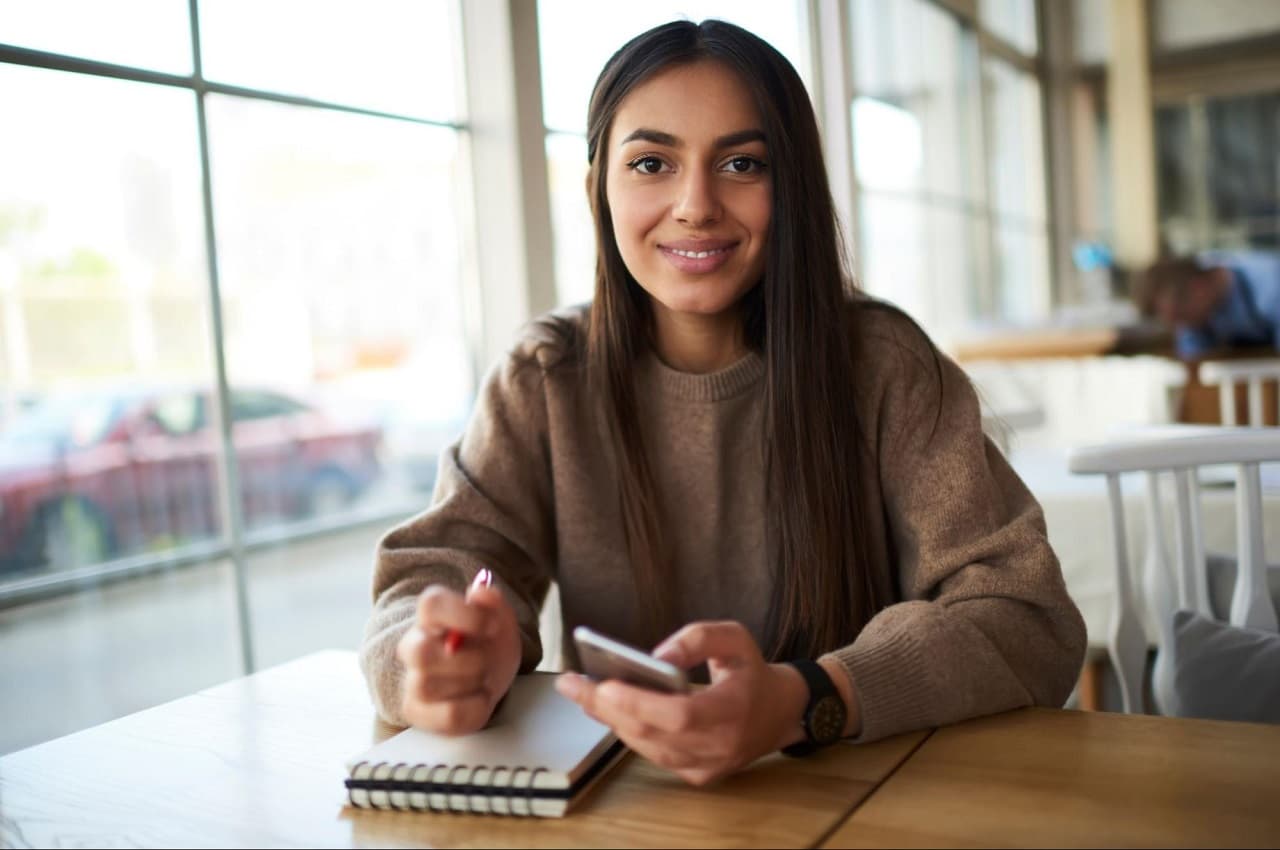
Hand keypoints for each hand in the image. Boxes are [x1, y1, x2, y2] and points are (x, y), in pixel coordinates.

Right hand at [395, 573, 521, 734]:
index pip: (430, 605)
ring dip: (469, 683)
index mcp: (432, 617)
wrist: (487, 675)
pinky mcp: (420, 712)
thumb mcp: (498, 617)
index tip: (492, 626)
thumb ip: (492, 601)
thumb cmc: (488, 644)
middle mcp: (414, 648)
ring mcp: (413, 682)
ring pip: (426, 686)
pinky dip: (475, 708)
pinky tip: (480, 697)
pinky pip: (447, 716)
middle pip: (421, 653)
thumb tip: (480, 591)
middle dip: (467, 659)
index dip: (464, 615)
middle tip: (487, 659)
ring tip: (483, 678)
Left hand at [555, 621, 809, 785]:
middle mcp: (720, 746)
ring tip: (579, 691)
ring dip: (609, 719)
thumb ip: (696, 639)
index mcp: (734, 710)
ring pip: (646, 747)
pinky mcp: (696, 774)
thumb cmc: (752, 670)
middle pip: (652, 734)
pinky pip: (652, 754)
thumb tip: (655, 656)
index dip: (640, 703)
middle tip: (572, 684)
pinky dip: (627, 730)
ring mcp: (707, 766)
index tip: (605, 684)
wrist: (779, 713)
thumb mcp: (734, 637)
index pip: (681, 715)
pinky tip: (606, 709)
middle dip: (606, 708)